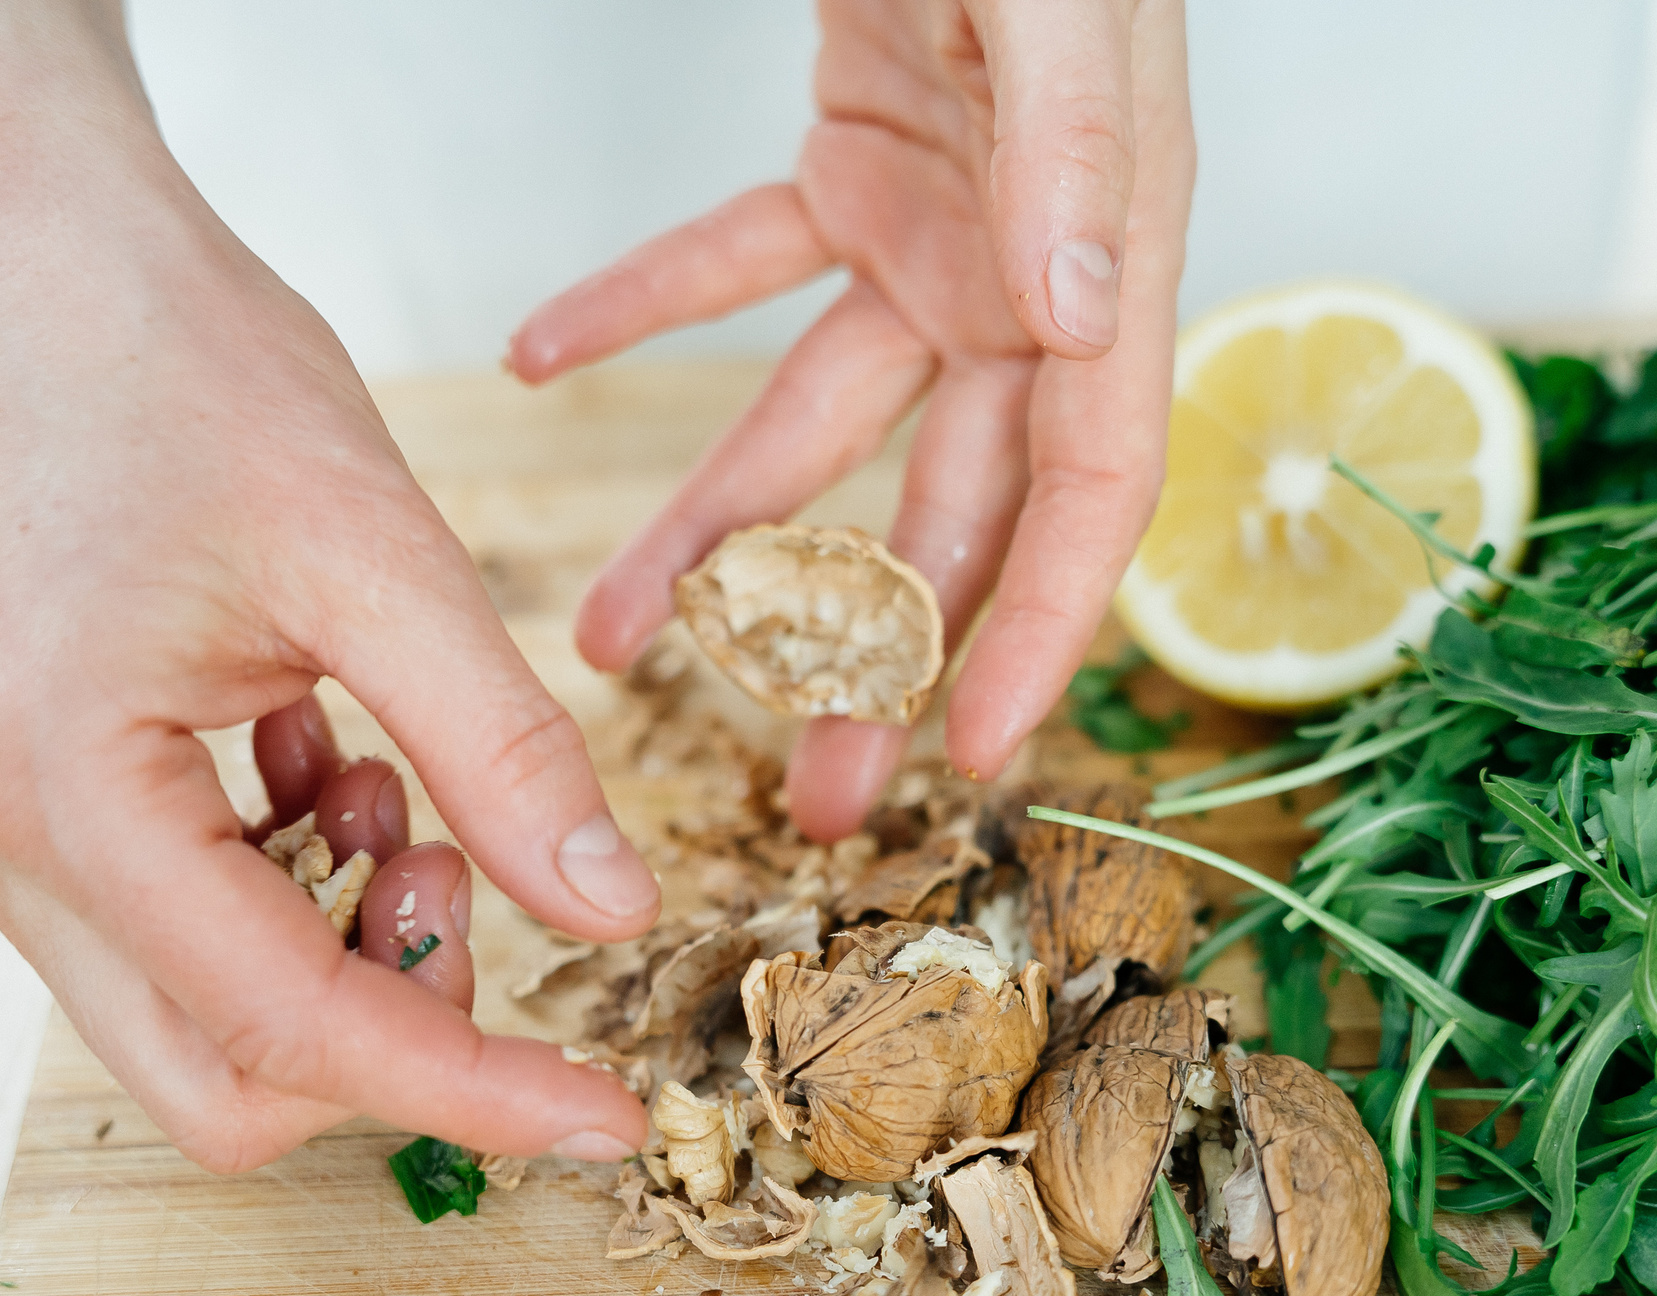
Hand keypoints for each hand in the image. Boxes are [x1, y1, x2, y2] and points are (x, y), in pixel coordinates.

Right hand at [0, 2, 655, 1171]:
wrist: (43, 260)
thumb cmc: (183, 371)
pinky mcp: (54, 805)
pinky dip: (306, 890)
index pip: (290, 1028)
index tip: (607, 1111)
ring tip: (405, 782)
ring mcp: (19, 835)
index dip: (467, 1087)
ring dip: (350, 951)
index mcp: (70, 796)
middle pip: (229, 1082)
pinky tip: (350, 759)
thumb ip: (501, 746)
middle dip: (396, 1036)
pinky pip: (195, 931)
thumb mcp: (379, 552)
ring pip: (213, 1021)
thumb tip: (614, 911)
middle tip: (487, 890)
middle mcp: (13, 850)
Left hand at [512, 0, 1194, 840]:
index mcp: (1114, 251)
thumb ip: (1085, 143)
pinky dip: (645, 308)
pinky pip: (739, 265)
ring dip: (726, 524)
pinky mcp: (856, 166)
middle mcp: (1035, 271)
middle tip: (808, 790)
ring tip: (619, 630)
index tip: (969, 758)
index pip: (1093, 483)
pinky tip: (542, 352)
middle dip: (878, 648)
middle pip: (956, 500)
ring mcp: (943, 228)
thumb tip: (1082, 309)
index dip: (1042, 628)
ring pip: (824, 417)